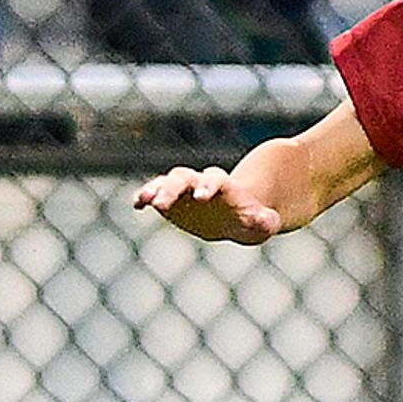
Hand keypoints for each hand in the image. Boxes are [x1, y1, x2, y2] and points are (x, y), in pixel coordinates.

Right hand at [133, 162, 285, 244]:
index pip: (215, 180)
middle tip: (161, 203)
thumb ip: (264, 221)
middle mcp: (201, 183)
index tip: (202, 197)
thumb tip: (265, 222)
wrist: (236, 217)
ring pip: (167, 182)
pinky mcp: (171, 200)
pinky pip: (155, 194)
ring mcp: (184, 190)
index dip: (208, 186)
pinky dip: (145, 196)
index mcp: (223, 186)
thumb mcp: (262, 223)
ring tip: (143, 200)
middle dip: (173, 188)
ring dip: (155, 190)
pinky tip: (136, 204)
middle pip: (185, 178)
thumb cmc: (251, 219)